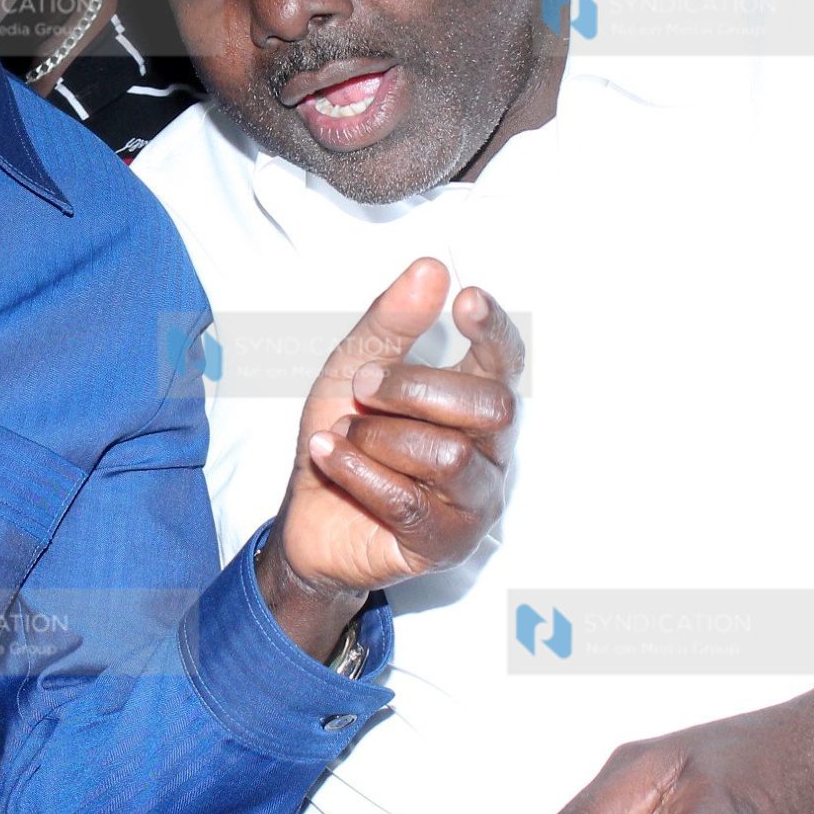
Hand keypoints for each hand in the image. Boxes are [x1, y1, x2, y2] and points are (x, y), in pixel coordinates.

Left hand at [269, 258, 521, 605]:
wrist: (307, 517)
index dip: (493, 330)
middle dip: (415, 387)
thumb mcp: (353, 368)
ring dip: (378, 436)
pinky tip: (330, 455)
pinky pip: (408, 500)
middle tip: (363, 385)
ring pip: (447, 454)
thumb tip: (430, 269)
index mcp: (475, 402)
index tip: (467, 299)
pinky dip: (358, 470)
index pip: (506, 361)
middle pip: (489, 406)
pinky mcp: (447, 544)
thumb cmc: (345, 437)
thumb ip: (392, 323)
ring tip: (344, 435)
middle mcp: (490, 451)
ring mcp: (474, 501)